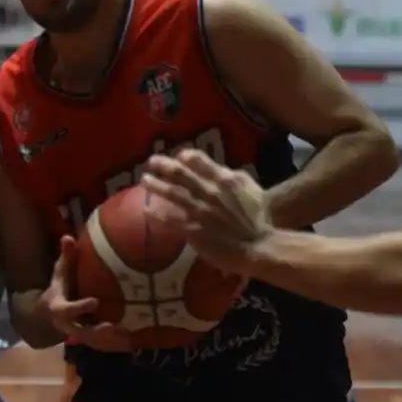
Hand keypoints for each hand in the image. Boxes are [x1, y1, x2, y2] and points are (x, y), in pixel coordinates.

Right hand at [41, 236, 132, 352]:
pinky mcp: (89, 340)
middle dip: (96, 332)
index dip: (80, 307)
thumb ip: (66, 258)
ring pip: (93, 342)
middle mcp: (69, 325)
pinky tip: (133, 342)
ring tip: (128, 338)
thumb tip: (68, 236)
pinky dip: (116, 346)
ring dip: (109, 342)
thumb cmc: (61, 288)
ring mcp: (79, 335)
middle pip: (81, 332)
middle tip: (113, 327)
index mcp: (59, 308)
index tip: (95, 302)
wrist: (51, 313)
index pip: (68, 310)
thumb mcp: (60, 273)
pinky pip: (102, 346)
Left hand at [141, 149, 272, 271]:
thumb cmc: (258, 218)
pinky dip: (156, 215)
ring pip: (171, 194)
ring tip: (144, 179)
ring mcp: (199, 211)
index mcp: (224, 180)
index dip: (185, 156)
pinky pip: (169, 220)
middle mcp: (208, 192)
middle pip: (180, 174)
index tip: (178, 155)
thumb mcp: (252, 189)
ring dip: (155, 185)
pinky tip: (146, 210)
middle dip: (163, 165)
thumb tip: (222, 170)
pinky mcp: (192, 230)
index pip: (199, 160)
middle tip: (152, 161)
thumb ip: (235, 177)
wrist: (257, 246)